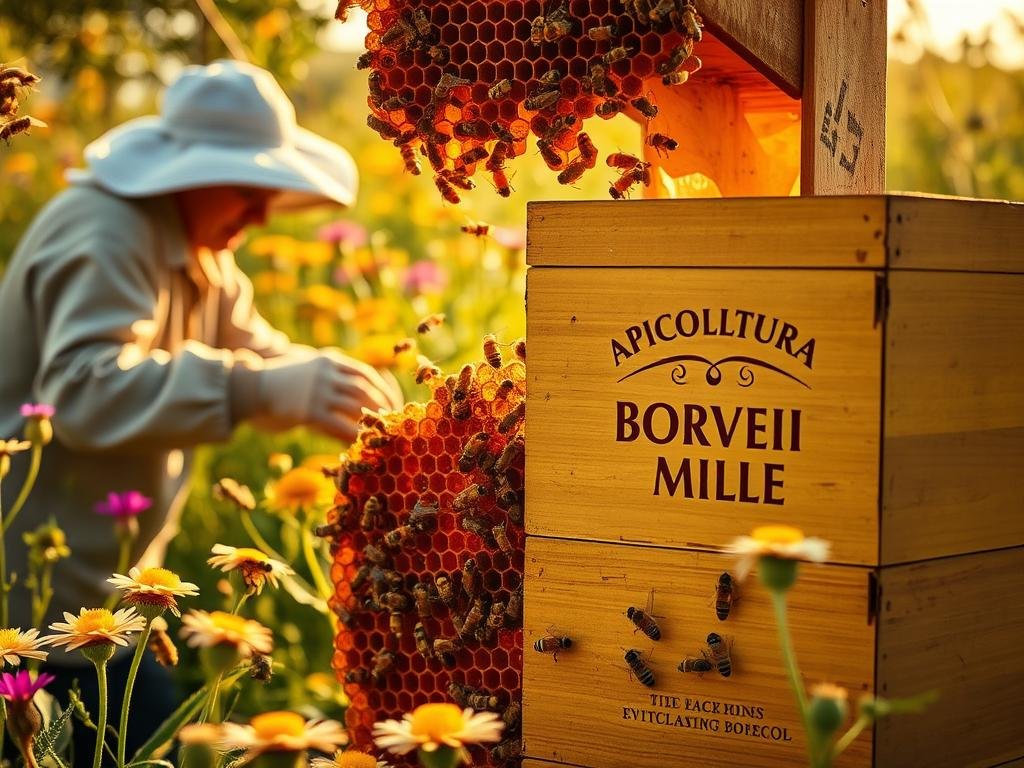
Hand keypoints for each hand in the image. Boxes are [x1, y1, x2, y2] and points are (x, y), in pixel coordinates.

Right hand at [256, 352, 402, 441]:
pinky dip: (352, 434)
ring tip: (380, 433)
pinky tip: (359, 443)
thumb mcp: (310, 366)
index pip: (366, 374)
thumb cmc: (283, 380)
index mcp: (330, 360)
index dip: (383, 389)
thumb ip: (333, 373)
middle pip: (365, 390)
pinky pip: (338, 425)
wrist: (252, 387)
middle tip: (392, 421)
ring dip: (371, 421)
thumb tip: (361, 388)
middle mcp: (327, 373)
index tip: (393, 402)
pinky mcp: (308, 411)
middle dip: (382, 406)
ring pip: (355, 407)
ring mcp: (318, 392)